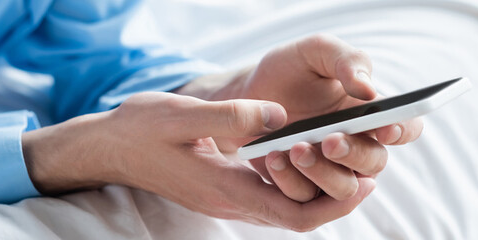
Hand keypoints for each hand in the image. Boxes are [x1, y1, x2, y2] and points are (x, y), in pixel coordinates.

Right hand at [23, 92, 375, 231]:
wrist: (110, 147)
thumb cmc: (141, 130)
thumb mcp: (183, 115)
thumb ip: (233, 117)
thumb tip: (280, 117)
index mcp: (225, 188)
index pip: (293, 215)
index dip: (334, 205)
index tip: (364, 183)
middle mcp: (229, 200)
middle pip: (296, 217)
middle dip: (335, 201)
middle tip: (367, 174)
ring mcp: (224, 197)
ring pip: (284, 208)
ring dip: (316, 191)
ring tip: (343, 163)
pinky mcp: (220, 187)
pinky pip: (267, 194)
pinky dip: (292, 181)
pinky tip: (302, 157)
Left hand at [176, 34, 422, 201]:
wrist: (245, 92)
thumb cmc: (289, 69)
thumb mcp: (315, 51)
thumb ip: (347, 60)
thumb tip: (369, 90)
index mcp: (370, 112)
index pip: (405, 127)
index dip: (402, 131)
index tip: (384, 128)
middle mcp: (357, 145)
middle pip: (375, 162)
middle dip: (354, 154)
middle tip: (329, 140)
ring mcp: (330, 169)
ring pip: (344, 188)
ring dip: (323, 172)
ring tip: (295, 148)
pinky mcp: (301, 185)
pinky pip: (305, 198)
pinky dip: (291, 180)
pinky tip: (274, 157)